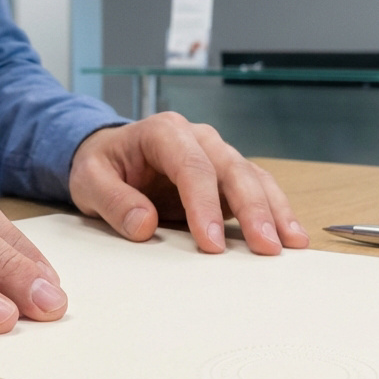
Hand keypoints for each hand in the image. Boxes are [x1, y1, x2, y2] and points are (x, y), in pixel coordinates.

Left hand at [67, 113, 309, 254]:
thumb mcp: (89, 181)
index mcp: (165, 132)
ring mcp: (218, 155)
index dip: (204, 205)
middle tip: (266, 246)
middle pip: (232, 170)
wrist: (109, 155)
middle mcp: (199, 138)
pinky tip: (289, 236)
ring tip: (290, 244)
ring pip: (253, 178)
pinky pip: (257, 189)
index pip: (192, 166)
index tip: (211, 244)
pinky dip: (275, 211)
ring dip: (274, 211)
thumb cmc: (101, 166)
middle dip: (252, 209)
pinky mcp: (227, 176)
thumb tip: (144, 225)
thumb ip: (113, 200)